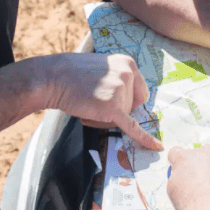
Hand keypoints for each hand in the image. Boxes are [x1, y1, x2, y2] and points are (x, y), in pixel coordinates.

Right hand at [45, 53, 161, 149]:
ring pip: (125, 116)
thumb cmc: (72, 74)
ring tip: (88, 106)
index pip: (141, 90)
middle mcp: (128, 74)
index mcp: (128, 63)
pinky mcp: (113, 108)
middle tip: (95, 103)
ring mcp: (121, 91)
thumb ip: (119, 79)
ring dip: (107, 117)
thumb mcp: (103, 67)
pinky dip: (145, 138)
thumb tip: (130, 99)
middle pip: (134, 105)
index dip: (128, 100)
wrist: (53, 78)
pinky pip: (132, 127)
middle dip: (117, 110)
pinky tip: (156, 146)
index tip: (113, 101)